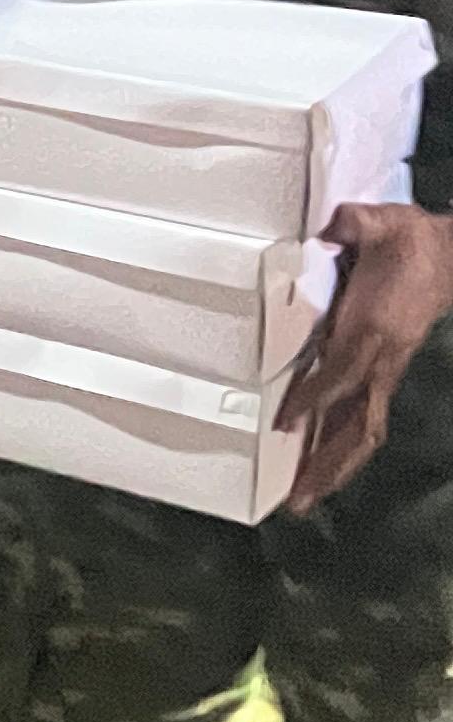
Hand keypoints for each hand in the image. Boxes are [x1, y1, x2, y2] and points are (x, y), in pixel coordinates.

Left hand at [283, 201, 452, 511]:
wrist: (446, 253)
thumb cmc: (404, 239)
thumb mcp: (377, 222)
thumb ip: (353, 224)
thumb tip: (333, 226)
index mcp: (373, 325)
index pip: (340, 370)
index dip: (314, 397)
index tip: (285, 421)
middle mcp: (382, 357)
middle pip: (357, 420)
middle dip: (327, 460)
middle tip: (295, 496)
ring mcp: (388, 369)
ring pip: (365, 430)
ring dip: (335, 466)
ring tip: (303, 499)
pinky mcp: (387, 372)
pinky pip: (368, 419)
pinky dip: (346, 448)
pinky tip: (323, 469)